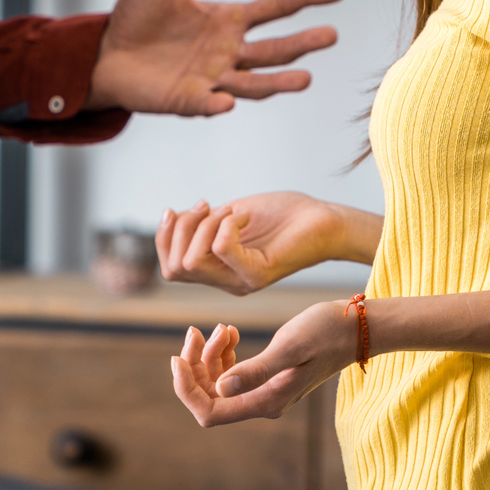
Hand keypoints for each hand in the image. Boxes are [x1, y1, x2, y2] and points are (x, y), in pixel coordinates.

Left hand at [88, 0, 343, 115]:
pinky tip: (227, 101)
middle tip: (332, 35)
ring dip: (277, 83)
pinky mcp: (187, 99)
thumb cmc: (139, 16)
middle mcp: (228, 52)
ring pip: (253, 83)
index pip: (276, 8)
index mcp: (228, 20)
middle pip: (275, 50)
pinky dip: (218, 103)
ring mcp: (211, 78)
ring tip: (306, 79)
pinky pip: (206, 103)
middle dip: (303, 44)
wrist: (107, 53)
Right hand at [157, 193, 345, 294]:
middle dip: (181, 229)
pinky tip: (246, 217)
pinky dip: (228, 223)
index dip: (164, 237)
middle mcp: (226, 282)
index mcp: (218, 271)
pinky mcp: (259, 274)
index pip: (170, 269)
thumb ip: (203, 223)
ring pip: (193, 261)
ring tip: (230, 211)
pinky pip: (223, 249)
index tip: (179, 208)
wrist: (324, 220)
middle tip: (207, 206)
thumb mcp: (230, 216)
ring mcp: (241, 281)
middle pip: (175, 268)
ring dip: (204, 225)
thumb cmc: (282, 215)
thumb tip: (172, 218)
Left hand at [170, 300, 357, 426]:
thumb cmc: (326, 332)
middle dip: (195, 365)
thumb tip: (220, 389)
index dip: (187, 390)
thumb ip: (255, 371)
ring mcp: (265, 391)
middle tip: (197, 330)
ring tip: (223, 328)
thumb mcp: (289, 347)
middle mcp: (262, 403)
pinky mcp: (268, 377)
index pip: (209, 412)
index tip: (177, 358)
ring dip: (210, 355)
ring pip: (219, 382)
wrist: (356, 327)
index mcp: (265, 402)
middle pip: (209, 397)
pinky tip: (231, 332)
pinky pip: (233, 372)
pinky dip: (224, 352)